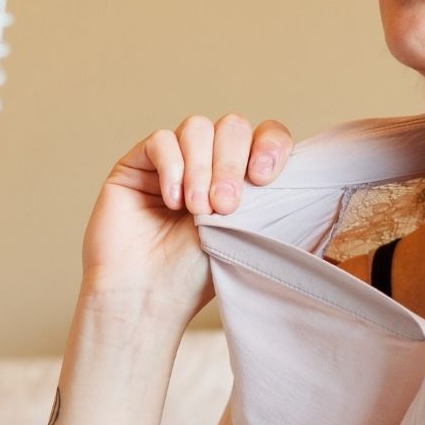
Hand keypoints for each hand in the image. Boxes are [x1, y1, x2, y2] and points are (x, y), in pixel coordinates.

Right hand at [78, 114, 292, 341]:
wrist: (146, 297)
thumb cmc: (194, 276)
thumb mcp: (244, 233)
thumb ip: (263, 195)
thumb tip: (288, 166)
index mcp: (239, 178)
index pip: (264, 136)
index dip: (270, 145)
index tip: (264, 177)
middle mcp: (206, 164)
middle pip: (232, 126)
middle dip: (232, 163)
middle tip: (225, 206)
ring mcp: (172, 161)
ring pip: (197, 127)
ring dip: (202, 167)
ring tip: (196, 209)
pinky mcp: (136, 164)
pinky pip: (161, 140)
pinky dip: (172, 167)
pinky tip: (172, 201)